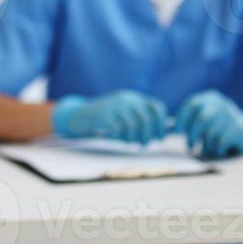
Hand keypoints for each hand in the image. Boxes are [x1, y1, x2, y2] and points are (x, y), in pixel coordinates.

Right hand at [52, 91, 169, 144]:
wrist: (81, 114)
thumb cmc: (108, 118)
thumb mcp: (125, 114)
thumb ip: (141, 120)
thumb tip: (161, 134)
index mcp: (135, 98)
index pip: (157, 108)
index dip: (162, 124)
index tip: (159, 138)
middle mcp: (127, 99)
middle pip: (147, 119)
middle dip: (148, 136)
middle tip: (144, 145)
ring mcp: (115, 106)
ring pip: (133, 127)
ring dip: (133, 139)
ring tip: (129, 142)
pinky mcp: (104, 115)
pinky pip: (118, 130)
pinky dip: (120, 138)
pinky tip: (116, 139)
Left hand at [175, 90, 242, 158]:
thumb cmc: (215, 126)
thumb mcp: (200, 120)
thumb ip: (183, 124)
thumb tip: (161, 131)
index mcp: (209, 98)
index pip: (192, 104)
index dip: (182, 118)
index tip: (177, 132)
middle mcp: (221, 104)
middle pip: (202, 118)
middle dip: (193, 134)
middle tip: (190, 146)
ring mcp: (232, 115)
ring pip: (212, 132)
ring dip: (206, 143)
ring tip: (208, 146)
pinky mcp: (239, 129)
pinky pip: (222, 141)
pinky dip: (217, 148)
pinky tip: (219, 149)